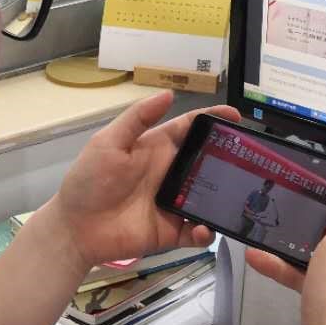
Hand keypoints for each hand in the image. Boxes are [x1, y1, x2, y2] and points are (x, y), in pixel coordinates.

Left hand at [39, 92, 239, 273]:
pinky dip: (206, 231)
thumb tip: (169, 93)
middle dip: (230, 160)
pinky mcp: (171, 231)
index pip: (190, 129)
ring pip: (210, 198)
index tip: (236, 116)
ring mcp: (173, 203)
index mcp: (157, 149)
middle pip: (208, 163)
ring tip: (236, 197)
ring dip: (224, 198)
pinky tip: (203, 227)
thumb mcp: (107, 143)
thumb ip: (137, 119)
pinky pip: (197, 231)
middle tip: (250, 160)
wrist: (75, 228)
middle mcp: (170, 174)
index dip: (213, 120)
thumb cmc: (88, 182)